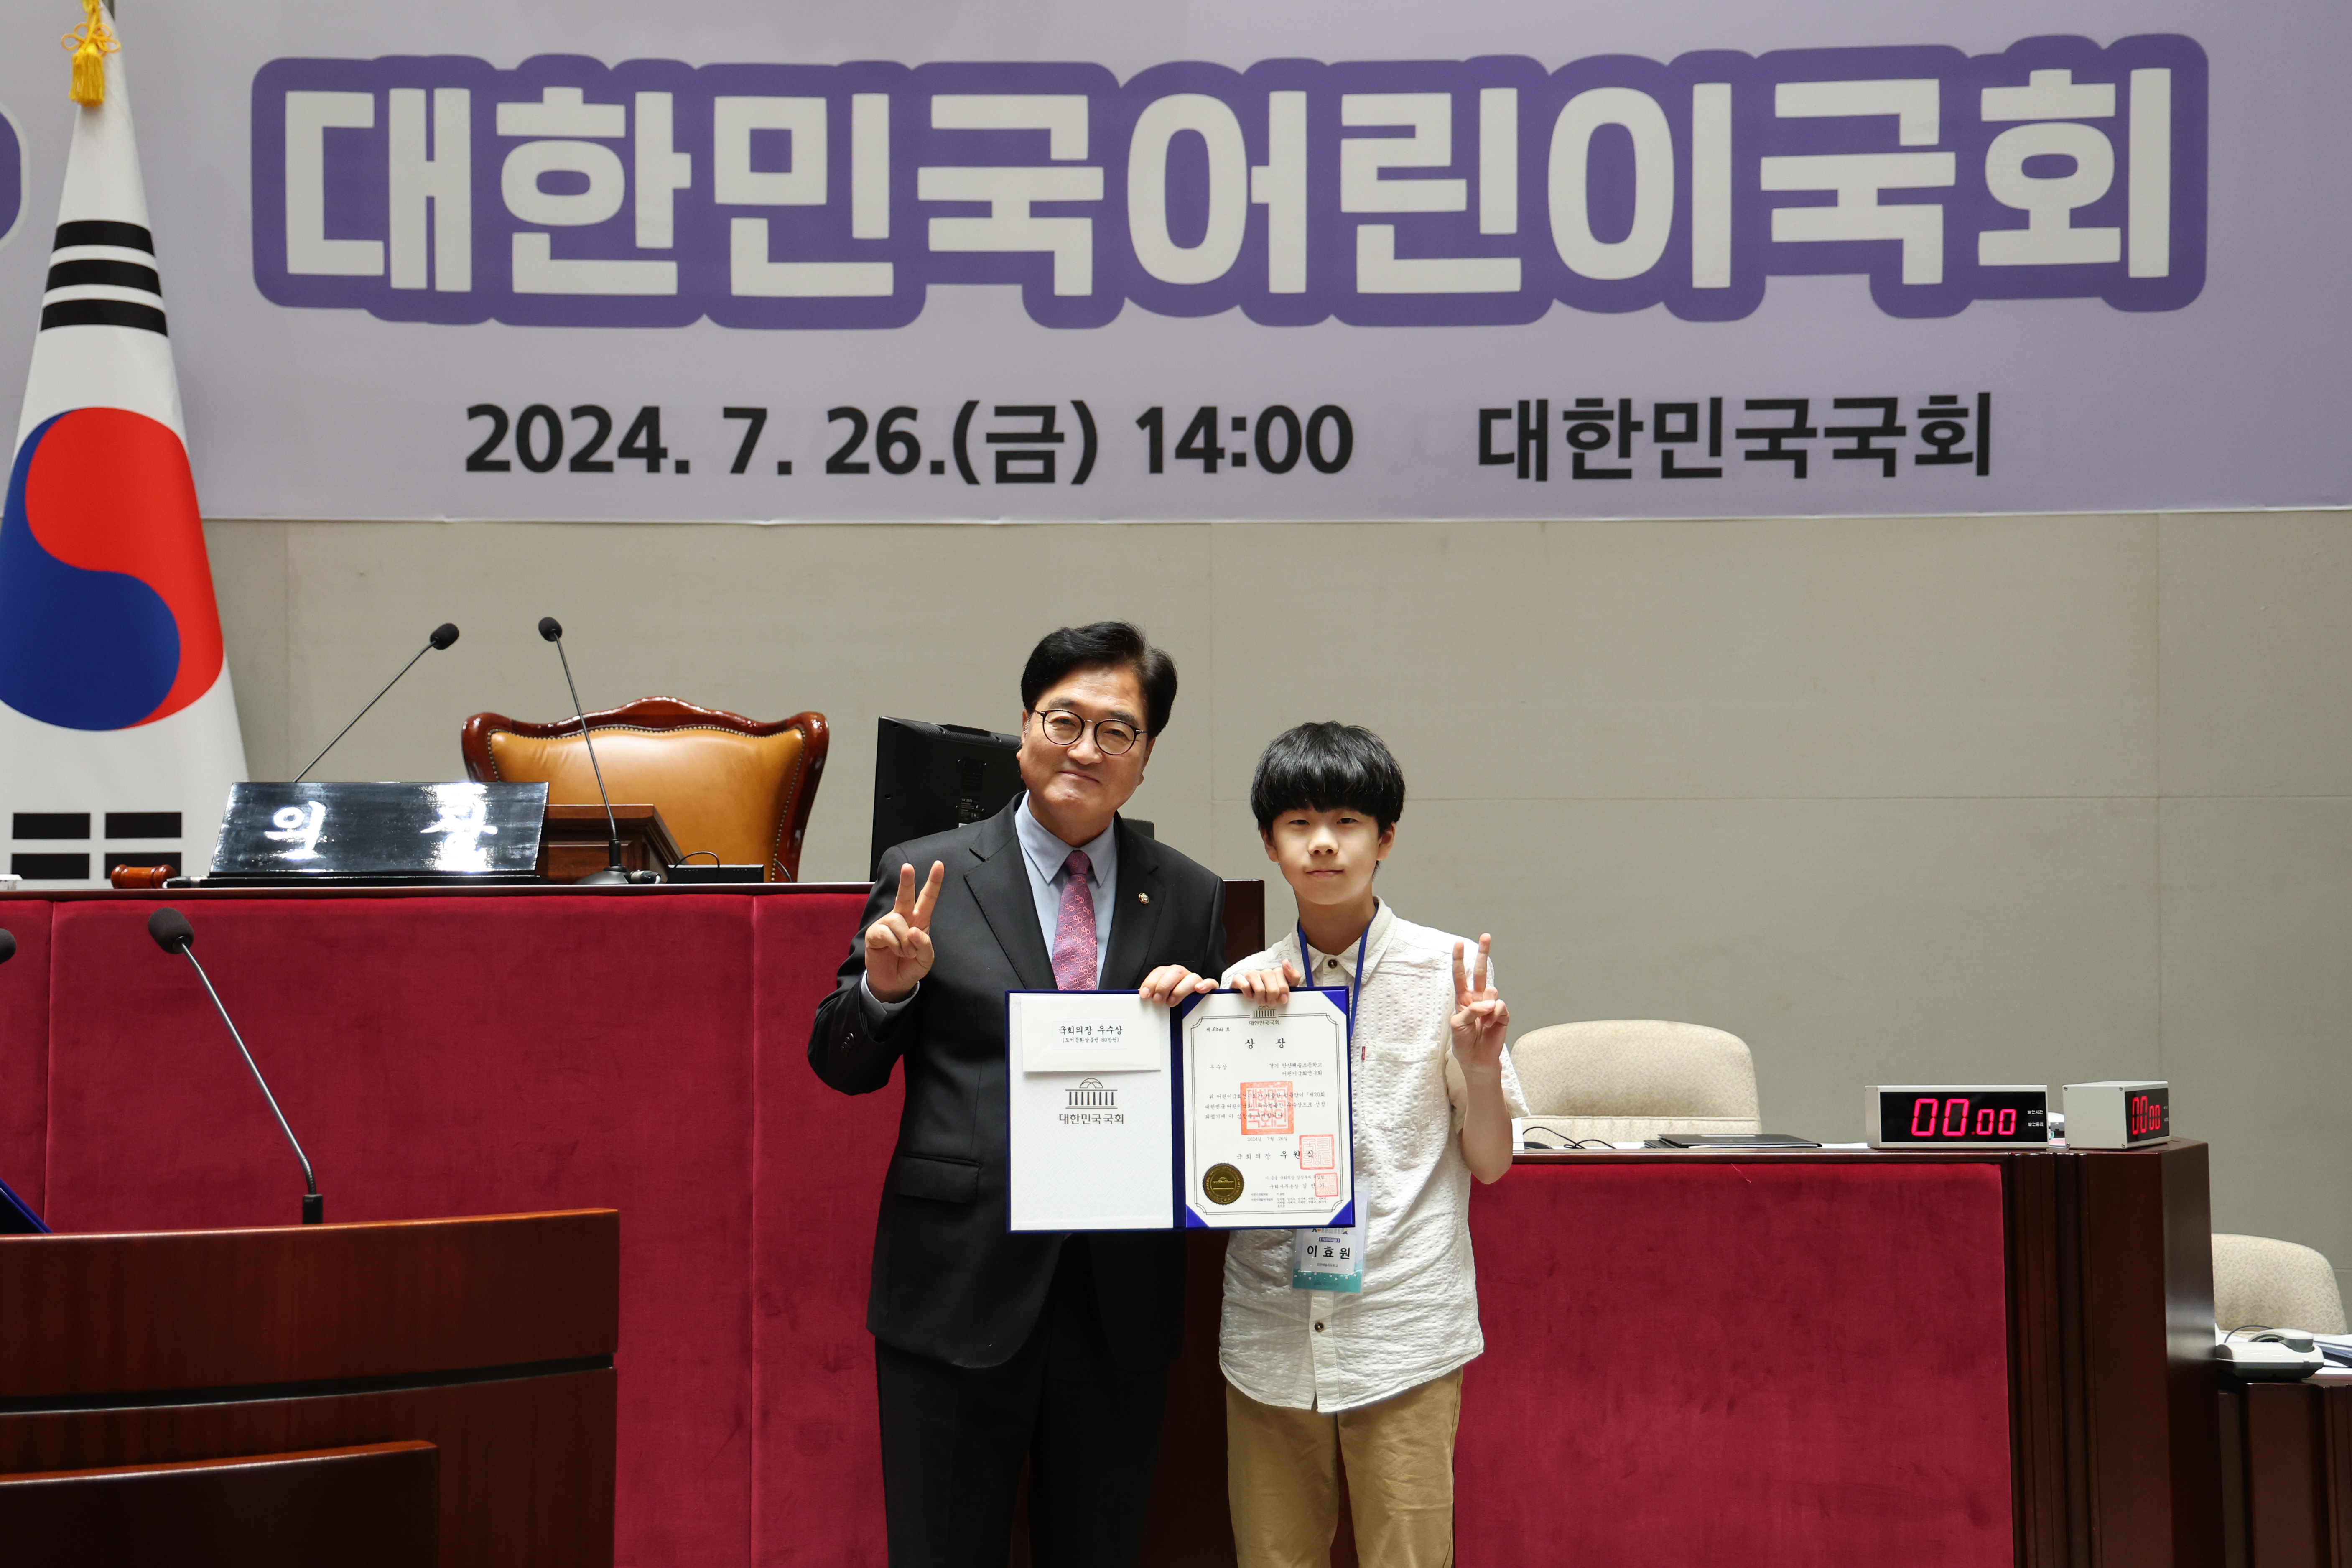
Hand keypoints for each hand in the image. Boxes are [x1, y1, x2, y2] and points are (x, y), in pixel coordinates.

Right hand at [865, 861, 943, 1001]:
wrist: (894, 983)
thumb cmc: (911, 966)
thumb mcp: (926, 959)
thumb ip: (925, 945)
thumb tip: (913, 931)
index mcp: (919, 920)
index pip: (927, 898)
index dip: (934, 882)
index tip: (938, 864)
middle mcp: (903, 917)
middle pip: (905, 895)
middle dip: (907, 880)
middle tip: (907, 866)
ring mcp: (887, 923)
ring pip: (898, 921)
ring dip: (905, 941)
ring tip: (905, 952)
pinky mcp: (875, 933)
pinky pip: (886, 933)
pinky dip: (895, 945)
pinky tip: (895, 951)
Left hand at [1139, 965, 1217, 1004]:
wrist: (1191, 1014)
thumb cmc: (1172, 1005)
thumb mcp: (1160, 1001)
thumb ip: (1153, 999)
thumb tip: (1143, 1001)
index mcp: (1169, 976)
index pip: (1160, 972)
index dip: (1151, 982)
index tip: (1145, 994)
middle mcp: (1182, 976)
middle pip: (1175, 971)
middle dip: (1164, 985)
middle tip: (1158, 1000)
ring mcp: (1196, 982)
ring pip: (1191, 977)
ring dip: (1180, 989)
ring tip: (1172, 1002)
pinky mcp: (1208, 990)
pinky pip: (1211, 983)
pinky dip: (1205, 985)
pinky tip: (1198, 990)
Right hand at [1231, 960, 1302, 1007]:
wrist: (1249, 1005)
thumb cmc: (1270, 998)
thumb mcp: (1286, 990)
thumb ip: (1292, 977)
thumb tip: (1285, 961)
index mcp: (1275, 974)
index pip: (1280, 972)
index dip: (1283, 987)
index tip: (1283, 999)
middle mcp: (1262, 972)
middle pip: (1268, 974)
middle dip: (1272, 992)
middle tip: (1272, 1002)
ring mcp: (1250, 975)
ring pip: (1254, 976)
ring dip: (1260, 993)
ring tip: (1261, 1002)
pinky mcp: (1238, 980)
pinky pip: (1242, 982)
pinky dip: (1247, 991)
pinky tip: (1250, 997)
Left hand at [1449, 935, 1508, 1074]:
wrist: (1477, 1059)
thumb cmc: (1463, 1042)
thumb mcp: (1457, 1025)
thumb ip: (1470, 1010)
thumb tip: (1490, 1002)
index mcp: (1463, 999)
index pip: (1460, 975)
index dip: (1459, 959)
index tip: (1458, 943)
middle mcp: (1477, 999)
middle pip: (1480, 972)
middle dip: (1483, 953)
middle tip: (1485, 935)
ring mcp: (1491, 1005)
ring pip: (1492, 991)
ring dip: (1486, 1008)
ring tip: (1481, 1024)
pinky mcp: (1502, 1014)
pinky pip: (1500, 1007)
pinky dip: (1494, 1016)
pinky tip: (1490, 1026)